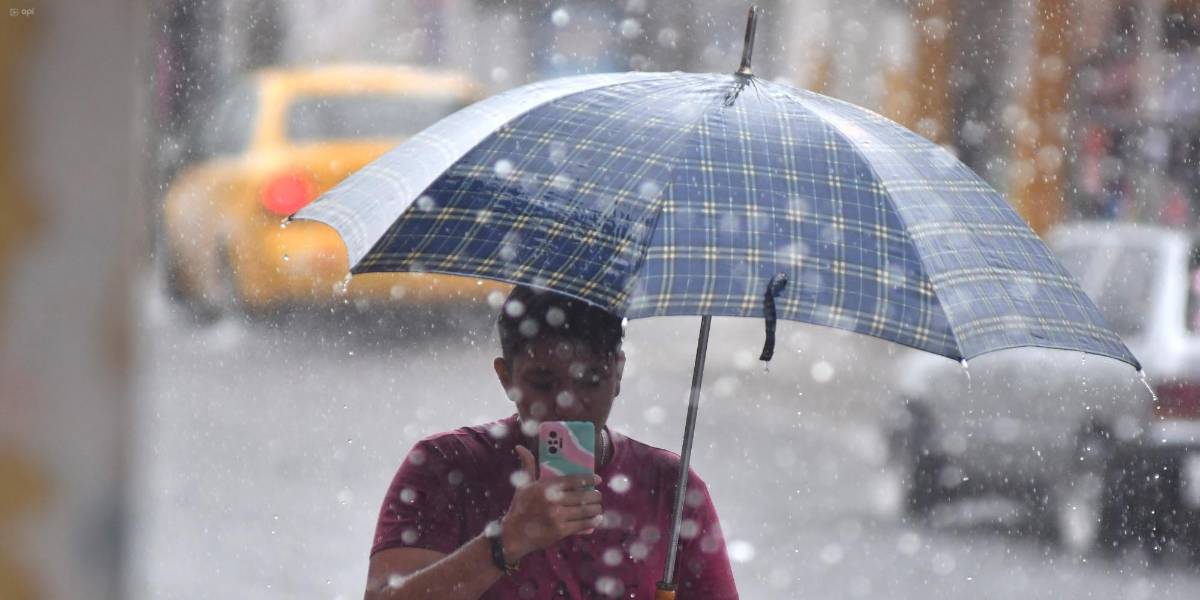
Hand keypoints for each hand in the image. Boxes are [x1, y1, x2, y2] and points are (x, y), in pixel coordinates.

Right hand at [499, 445, 602, 559]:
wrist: (513, 534)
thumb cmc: (519, 507)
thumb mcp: (524, 485)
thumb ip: (528, 465)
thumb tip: (520, 446)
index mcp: (546, 487)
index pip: (574, 480)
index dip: (589, 478)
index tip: (598, 479)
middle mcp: (553, 500)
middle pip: (583, 495)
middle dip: (595, 496)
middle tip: (598, 496)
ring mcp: (557, 516)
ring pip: (585, 510)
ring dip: (596, 509)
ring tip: (598, 508)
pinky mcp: (560, 531)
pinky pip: (582, 524)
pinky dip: (592, 521)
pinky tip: (596, 519)